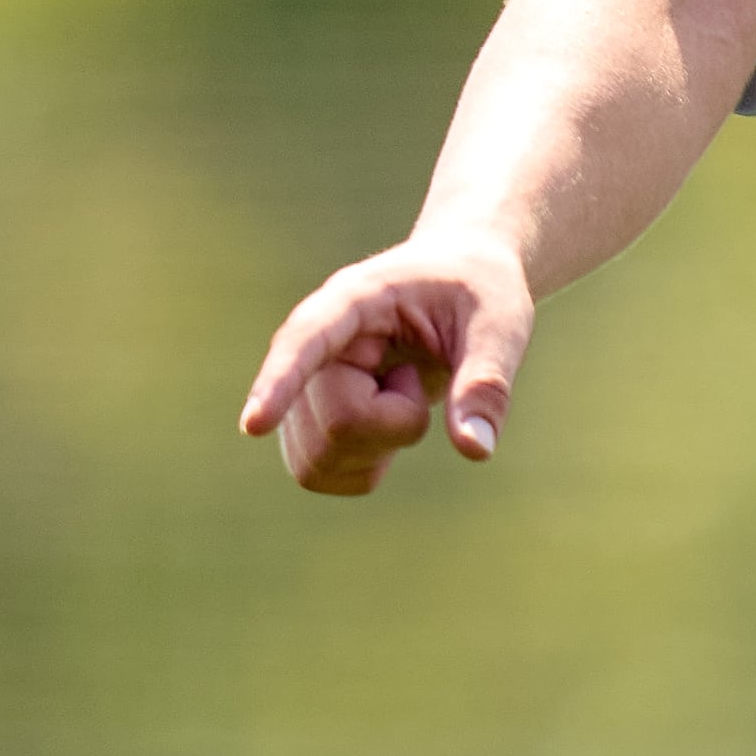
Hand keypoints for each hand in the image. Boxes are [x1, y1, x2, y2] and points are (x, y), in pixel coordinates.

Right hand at [234, 237, 535, 493]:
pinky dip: (362, 469)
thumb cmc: (479, 290)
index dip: (280, 382)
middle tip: (420, 376)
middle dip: (397, 423)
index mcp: (357, 299)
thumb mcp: (501, 322)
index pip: (306, 339)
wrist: (459, 281)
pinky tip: (386, 430)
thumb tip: (475, 448)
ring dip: (375, 449)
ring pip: (316, 459)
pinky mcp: (308, 418)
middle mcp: (317, 343)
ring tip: (402, 395)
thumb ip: (487, 380)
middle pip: (336, 421)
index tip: (254, 425)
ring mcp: (305, 385)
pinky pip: (317, 474)